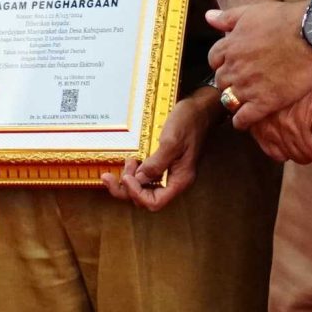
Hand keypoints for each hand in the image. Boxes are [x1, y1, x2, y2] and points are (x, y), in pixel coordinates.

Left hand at [103, 90, 213, 209]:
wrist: (199, 109)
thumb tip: (139, 179)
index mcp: (180, 180)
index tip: (126, 177)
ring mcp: (168, 173)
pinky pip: (146, 177)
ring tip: (127, 162)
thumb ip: (156, 164)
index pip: (154, 202)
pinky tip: (131, 161)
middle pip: (146, 198)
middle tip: (112, 175)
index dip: (136, 194)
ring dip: (130, 180)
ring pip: (144, 188)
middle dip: (127, 189)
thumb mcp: (171, 142)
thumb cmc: (189, 122)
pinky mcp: (164, 165)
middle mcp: (174, 181)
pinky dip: (135, 172)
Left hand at [206, 1, 311, 124]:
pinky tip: (244, 122)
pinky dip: (241, 121)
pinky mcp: (264, 102)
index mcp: (230, 46)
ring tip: (241, 101)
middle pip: (221, 80)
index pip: (214, 59)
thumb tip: (209, 16)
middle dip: (227, 81)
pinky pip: (244, 118)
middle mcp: (235, 68)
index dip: (221, 62)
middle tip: (238, 83)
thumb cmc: (284, 20)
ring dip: (232, 100)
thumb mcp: (251, 12)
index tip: (230, 64)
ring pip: (228, 99)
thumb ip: (227, 17)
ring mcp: (248, 86)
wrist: (310, 36)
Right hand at [250, 73, 311, 164]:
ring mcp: (275, 129)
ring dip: (308, 148)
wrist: (272, 56)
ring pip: (300, 157)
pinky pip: (279, 155)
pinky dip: (287, 148)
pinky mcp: (260, 132)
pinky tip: (291, 131)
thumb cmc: (309, 68)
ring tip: (308, 127)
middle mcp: (294, 124)